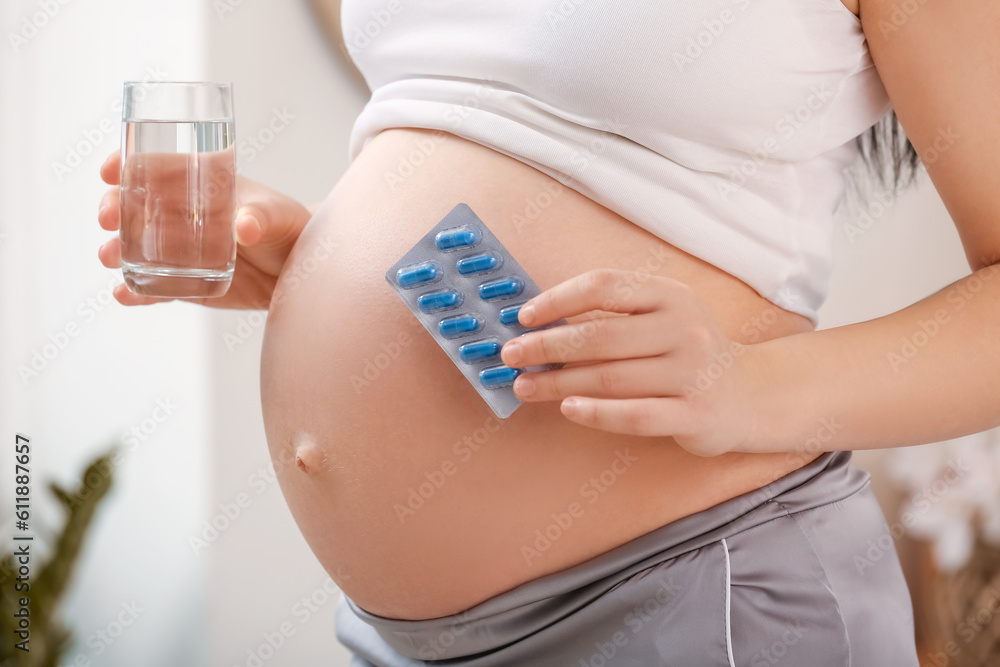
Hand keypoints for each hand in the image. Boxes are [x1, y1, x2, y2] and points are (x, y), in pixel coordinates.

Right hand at [97, 150, 311, 308]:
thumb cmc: (289, 229)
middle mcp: (181, 215)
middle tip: (108, 217)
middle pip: (133, 206)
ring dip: (117, 250)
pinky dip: (137, 292)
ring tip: (111, 256)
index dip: (127, 164)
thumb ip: (260, 218)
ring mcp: (179, 251)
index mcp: (199, 183)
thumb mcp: (277, 217)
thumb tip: (245, 226)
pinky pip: (155, 287)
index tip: (110, 169)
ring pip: (136, 248)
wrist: (298, 272)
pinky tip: (125, 294)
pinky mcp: (185, 283)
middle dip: (113, 208)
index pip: (155, 166)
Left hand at [499, 269, 760, 455]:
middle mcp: (685, 329)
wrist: (750, 394)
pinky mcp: (694, 415)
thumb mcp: (662, 318)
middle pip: (601, 336)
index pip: (605, 285)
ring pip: (611, 377)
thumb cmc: (687, 353)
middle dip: (547, 346)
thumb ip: (613, 317)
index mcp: (671, 296)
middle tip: (510, 356)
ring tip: (525, 386)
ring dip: (559, 383)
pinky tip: (568, 409)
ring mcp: (692, 373)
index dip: (559, 299)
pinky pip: (636, 415)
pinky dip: (598, 412)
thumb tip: (540, 325)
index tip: (524, 316)